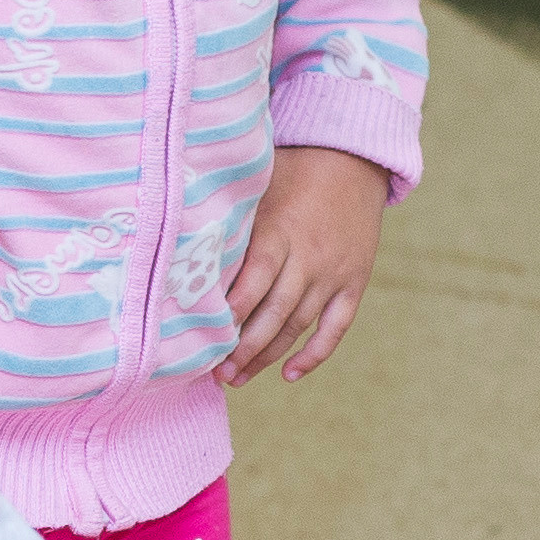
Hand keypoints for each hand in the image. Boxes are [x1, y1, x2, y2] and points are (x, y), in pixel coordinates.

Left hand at [220, 143, 388, 384]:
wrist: (355, 161)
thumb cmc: (294, 172)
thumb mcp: (259, 186)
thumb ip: (233, 220)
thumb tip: (185, 242)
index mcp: (282, 232)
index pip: (257, 276)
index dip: (235, 308)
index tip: (208, 334)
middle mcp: (310, 257)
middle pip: (276, 311)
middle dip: (245, 347)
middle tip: (217, 374)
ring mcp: (334, 274)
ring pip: (300, 325)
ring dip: (268, 356)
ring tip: (238, 378)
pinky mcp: (354, 283)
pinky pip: (336, 327)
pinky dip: (315, 354)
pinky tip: (289, 375)